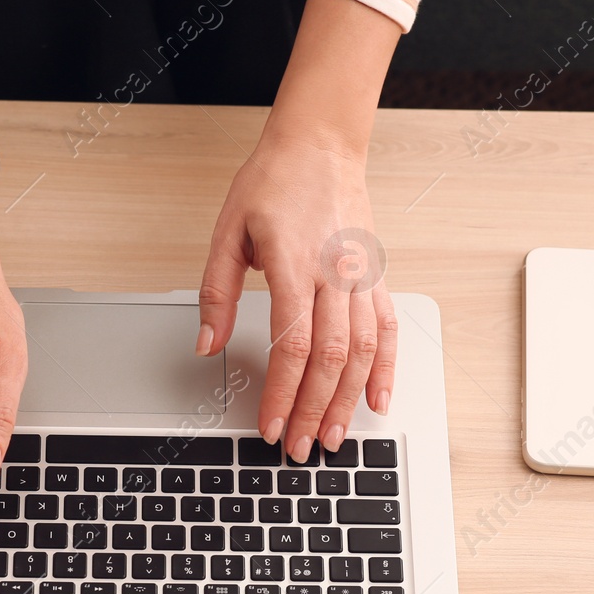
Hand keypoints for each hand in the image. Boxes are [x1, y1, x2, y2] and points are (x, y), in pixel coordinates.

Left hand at [195, 0, 403, 463]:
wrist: (320, 144)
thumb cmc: (273, 181)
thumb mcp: (227, 231)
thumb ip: (217, 292)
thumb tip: (206, 345)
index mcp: (294, 264)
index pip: (292, 345)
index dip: (282, 393)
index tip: (271, 426)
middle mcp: (334, 274)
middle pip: (330, 358)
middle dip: (313, 410)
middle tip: (299, 449)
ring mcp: (361, 277)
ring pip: (362, 351)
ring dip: (348, 400)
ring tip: (333, 438)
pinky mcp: (375, 276)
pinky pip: (387, 329)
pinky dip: (386, 368)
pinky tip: (378, 400)